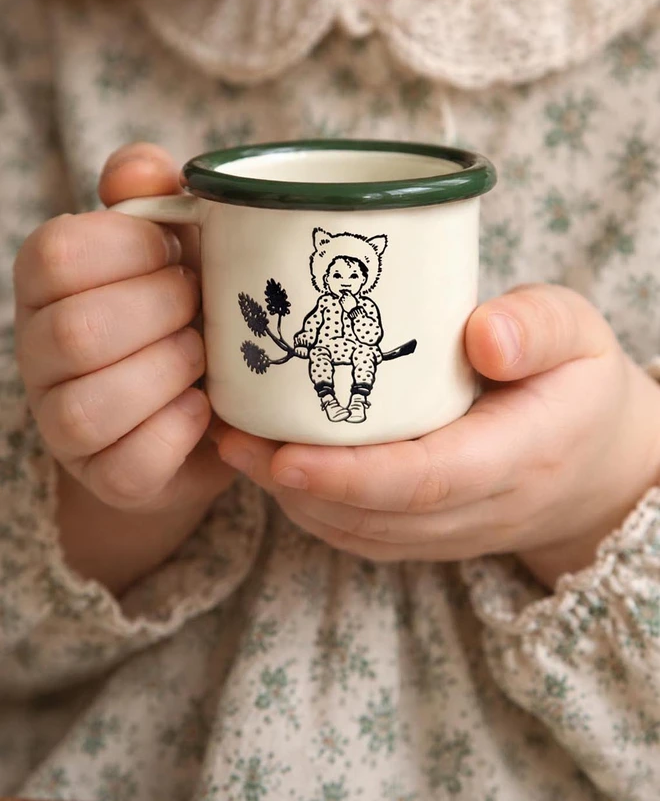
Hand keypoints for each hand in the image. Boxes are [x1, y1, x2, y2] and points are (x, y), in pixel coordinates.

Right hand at [14, 143, 233, 593]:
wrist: (197, 403)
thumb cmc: (182, 310)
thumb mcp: (173, 245)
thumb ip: (154, 198)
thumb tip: (144, 168)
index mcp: (47, 284)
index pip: (56, 254)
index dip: (130, 247)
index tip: (176, 251)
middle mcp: (40, 355)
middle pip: (76, 332)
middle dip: (161, 312)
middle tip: (199, 306)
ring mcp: (64, 426)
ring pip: (90, 407)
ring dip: (169, 371)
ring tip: (203, 356)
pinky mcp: (108, 478)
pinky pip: (131, 463)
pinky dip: (180, 429)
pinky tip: (203, 405)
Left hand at [216, 284, 659, 588]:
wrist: (598, 464)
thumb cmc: (579, 383)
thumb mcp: (579, 333)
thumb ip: (538, 327)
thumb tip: (482, 335)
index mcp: (520, 456)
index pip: (427, 480)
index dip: (350, 475)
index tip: (282, 454)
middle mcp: (482, 508)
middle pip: (378, 515)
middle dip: (297, 487)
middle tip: (231, 437)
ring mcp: (455, 530)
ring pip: (363, 534)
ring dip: (295, 500)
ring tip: (238, 447)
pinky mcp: (433, 533)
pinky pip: (367, 536)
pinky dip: (316, 509)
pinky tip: (277, 468)